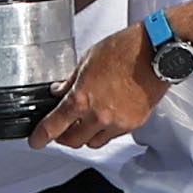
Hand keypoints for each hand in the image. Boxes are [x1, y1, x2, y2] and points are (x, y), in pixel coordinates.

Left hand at [33, 24, 161, 150]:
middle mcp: (98, 116)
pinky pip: (114, 136)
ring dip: (85, 136)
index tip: (36, 141)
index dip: (41, 137)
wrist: (156, 54)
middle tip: (61, 130)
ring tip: (86, 121)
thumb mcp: (87, 61)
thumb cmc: (124, 50)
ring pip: (94, 142)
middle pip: (73, 141)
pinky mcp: (134, 124)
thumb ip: (71, 81)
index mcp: (82, 99)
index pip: (54, 126)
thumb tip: (59, 92)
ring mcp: (118, 123)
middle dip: (64, 138)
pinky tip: (106, 116)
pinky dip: (106, 131)